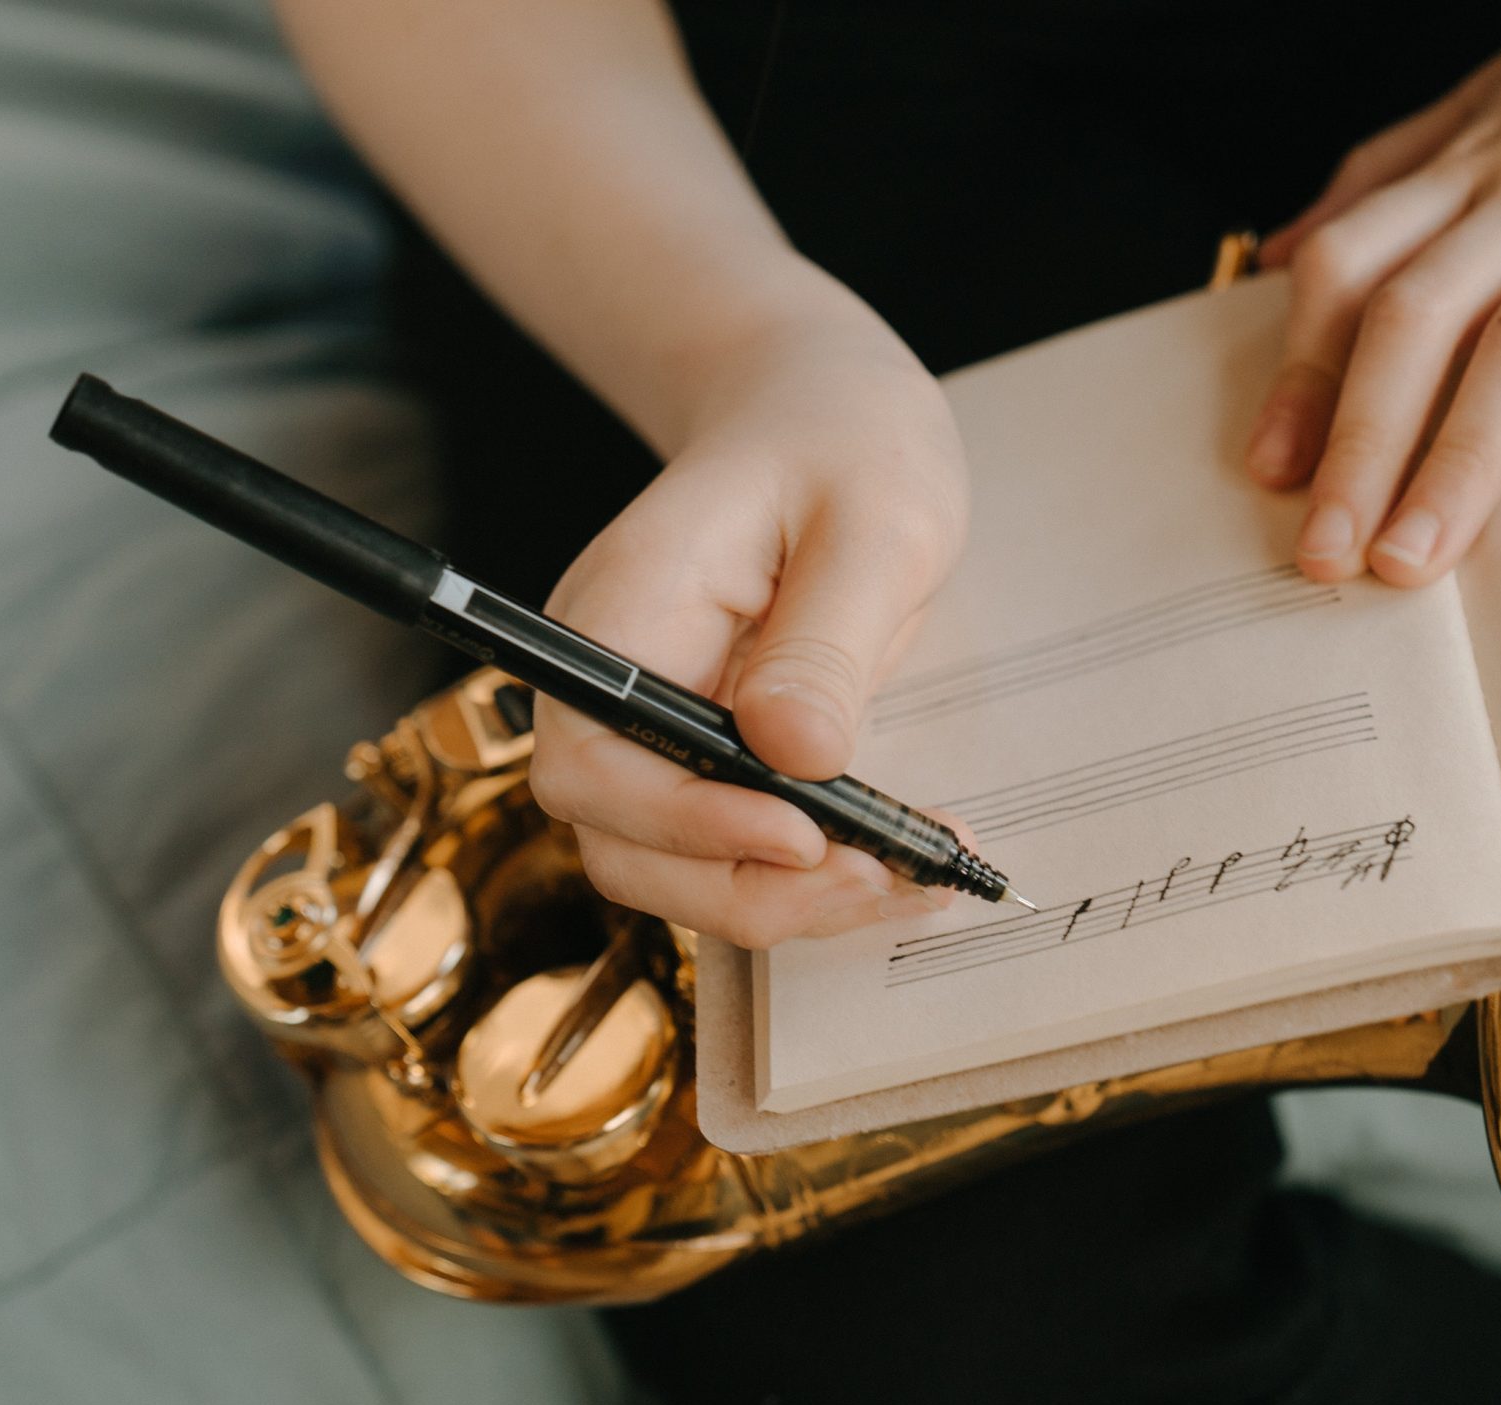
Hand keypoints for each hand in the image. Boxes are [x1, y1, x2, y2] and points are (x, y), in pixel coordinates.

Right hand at [528, 304, 970, 949]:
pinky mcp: (699, 751)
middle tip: (883, 875)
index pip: (596, 761)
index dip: (684, 823)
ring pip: (666, 865)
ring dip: (776, 897)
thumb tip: (796, 755)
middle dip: (742, 885)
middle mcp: (614, 679)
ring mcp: (650, 722)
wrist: (823, 411)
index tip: (804, 833)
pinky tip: (893, 855)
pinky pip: (722, 844)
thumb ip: (828, 638)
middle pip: (619, 840)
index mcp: (628, 609)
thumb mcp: (874, 520)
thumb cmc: (846, 440)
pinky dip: (800, 874)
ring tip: (905, 874)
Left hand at [1246, 0, 1500, 585]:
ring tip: (1417, 560)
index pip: (1354, 269)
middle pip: (1421, 318)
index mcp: (1475, 168)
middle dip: (1360, 445)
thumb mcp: (1499, 100)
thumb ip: (1390, 177)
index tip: (1268, 471)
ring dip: (1464, 457)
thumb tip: (1281, 249)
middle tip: (1324, 556)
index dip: (1303, 372)